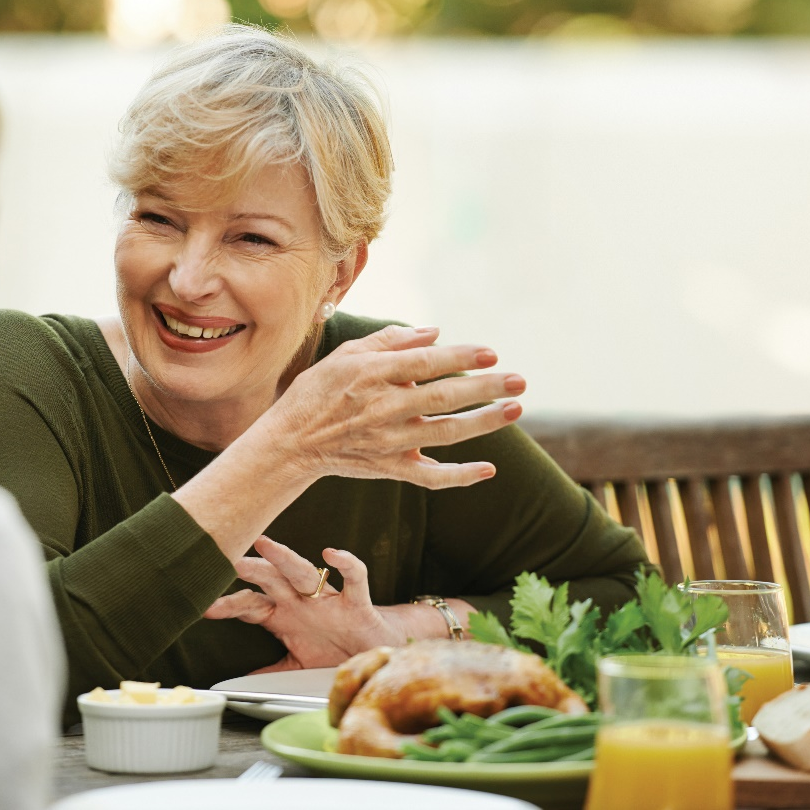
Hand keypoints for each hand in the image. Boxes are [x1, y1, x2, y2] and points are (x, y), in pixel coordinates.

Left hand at [203, 535, 404, 672]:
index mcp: (285, 615)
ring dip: (284, 559)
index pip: (251, 605)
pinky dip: (345, 564)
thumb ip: (272, 669)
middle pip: (271, 580)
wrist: (374, 651)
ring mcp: (328, 599)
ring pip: (303, 572)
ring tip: (266, 545)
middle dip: (250, 571)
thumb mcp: (298, 663)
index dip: (229, 605)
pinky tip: (332, 553)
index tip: (205, 607)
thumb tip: (243, 680)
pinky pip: (353, 578)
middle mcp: (302, 602)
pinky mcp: (356, 603)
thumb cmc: (335, 648)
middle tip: (228, 560)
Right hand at [264, 325, 524, 490]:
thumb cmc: (318, 391)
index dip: (460, 357)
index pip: (425, 364)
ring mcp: (388, 442)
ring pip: (445, 433)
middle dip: (486, 388)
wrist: (290, 443)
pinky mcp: (389, 468)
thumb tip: (434, 332)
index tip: (491, 353)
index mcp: (372, 375)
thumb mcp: (346, 354)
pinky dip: (459, 476)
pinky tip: (488, 470)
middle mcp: (383, 408)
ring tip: (515, 409)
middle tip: (520, 380)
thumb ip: (390, 340)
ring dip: (483, 422)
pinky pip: (430, 476)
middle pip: (444, 396)